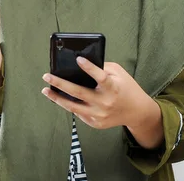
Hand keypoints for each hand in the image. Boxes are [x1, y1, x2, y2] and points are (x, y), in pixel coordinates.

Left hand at [41, 58, 159, 130]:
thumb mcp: (119, 73)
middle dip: (60, 84)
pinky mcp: (96, 123)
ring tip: (46, 90)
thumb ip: (102, 68)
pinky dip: (69, 105)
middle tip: (47, 76)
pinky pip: (79, 113)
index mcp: (113, 88)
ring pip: (73, 107)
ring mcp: (100, 115)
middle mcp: (105, 103)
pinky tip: (60, 98)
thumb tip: (80, 64)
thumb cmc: (126, 88)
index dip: (89, 68)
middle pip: (79, 93)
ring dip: (57, 98)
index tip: (78, 59)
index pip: (100, 77)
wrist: (137, 112)